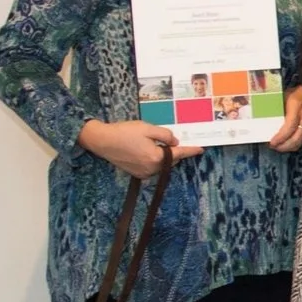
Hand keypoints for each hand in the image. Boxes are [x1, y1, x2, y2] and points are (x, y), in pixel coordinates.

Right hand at [79, 119, 200, 179]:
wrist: (101, 141)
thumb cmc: (124, 132)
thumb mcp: (147, 128)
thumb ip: (165, 135)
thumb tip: (175, 142)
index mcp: (156, 157)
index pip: (179, 154)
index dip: (190, 150)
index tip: (201, 149)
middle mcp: (151, 168)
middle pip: (171, 160)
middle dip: (175, 151)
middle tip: (175, 141)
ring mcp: (143, 173)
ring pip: (161, 164)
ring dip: (164, 155)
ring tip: (158, 143)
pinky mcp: (136, 173)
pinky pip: (152, 167)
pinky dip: (154, 159)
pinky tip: (149, 149)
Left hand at [267, 88, 301, 153]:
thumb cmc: (296, 94)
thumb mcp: (283, 98)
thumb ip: (276, 108)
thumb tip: (262, 117)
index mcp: (297, 108)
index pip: (289, 127)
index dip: (281, 137)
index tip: (271, 142)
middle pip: (296, 138)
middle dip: (284, 146)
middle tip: (273, 146)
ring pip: (300, 142)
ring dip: (288, 147)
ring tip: (278, 146)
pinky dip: (294, 144)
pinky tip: (287, 143)